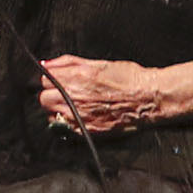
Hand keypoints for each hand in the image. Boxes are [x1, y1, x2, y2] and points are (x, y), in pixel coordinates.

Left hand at [37, 55, 164, 134]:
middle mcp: (74, 97)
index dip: (52, 80)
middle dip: (52, 95)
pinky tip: (81, 117)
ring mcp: (79, 116)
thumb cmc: (128, 79)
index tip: (60, 82)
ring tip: (74, 106)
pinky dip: (68, 124)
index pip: (44, 80)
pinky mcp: (86, 130)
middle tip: (66, 94)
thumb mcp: (98, 63)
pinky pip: (64, 129)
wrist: (149, 99)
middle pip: (44, 98)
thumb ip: (68, 62)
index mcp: (76, 77)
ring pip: (51, 115)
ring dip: (58, 111)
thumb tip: (46, 65)